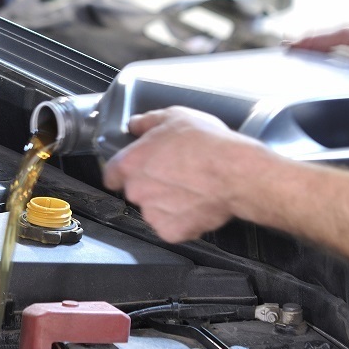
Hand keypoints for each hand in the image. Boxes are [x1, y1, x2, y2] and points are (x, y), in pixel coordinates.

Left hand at [103, 106, 272, 242]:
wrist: (237, 174)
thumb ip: (147, 122)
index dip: (123, 171)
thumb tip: (135, 125)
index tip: (136, 170)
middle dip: (151, 185)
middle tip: (175, 174)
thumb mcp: (174, 117)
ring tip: (190, 189)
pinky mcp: (171, 231)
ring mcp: (152, 213)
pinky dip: (182, 220)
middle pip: (135, 191)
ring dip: (166, 203)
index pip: (111, 173)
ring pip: (153, 210)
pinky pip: (171, 227)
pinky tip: (196, 205)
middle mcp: (136, 190)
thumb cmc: (207, 144)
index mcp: (130, 163)